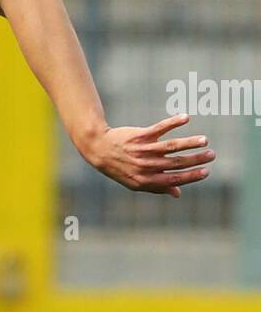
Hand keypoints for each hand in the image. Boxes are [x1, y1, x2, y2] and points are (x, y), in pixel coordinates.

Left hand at [83, 114, 214, 198]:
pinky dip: (173, 122)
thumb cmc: (120, 168)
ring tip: (205, 140)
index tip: (206, 172)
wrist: (99, 150)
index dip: (191, 176)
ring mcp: (142, 150)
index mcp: (146, 180)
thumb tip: (178, 193)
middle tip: (211, 155)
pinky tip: (186, 118)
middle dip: (195, 160)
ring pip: (170, 147)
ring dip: (189, 143)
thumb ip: (158, 187)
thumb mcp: (136, 182)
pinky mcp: (139, 135)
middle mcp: (145, 166)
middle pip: (175, 163)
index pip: (173, 179)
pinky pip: (159, 128)